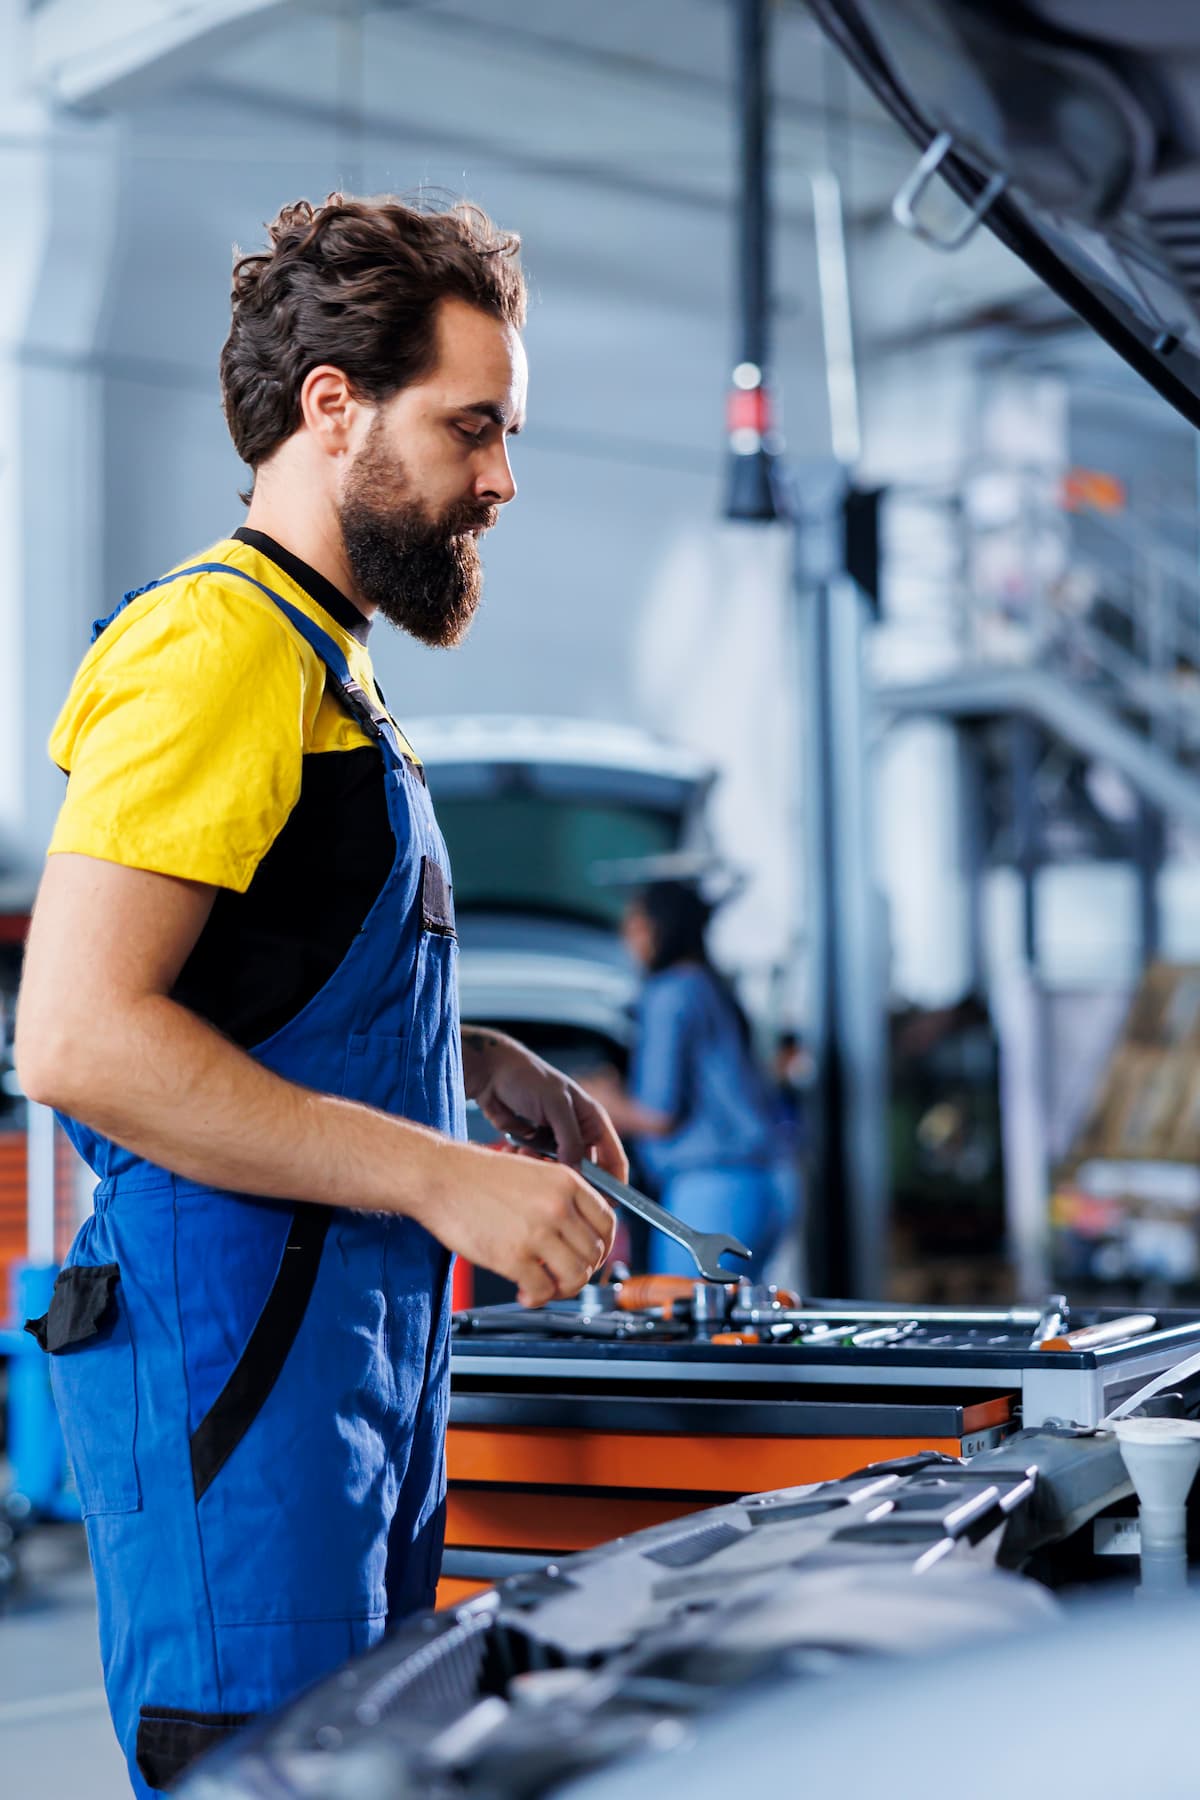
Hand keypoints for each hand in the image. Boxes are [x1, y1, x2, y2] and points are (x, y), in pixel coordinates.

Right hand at [419, 1139, 617, 1306]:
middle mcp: (558, 1206)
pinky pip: (543, 1290)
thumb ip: (559, 1199)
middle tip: (562, 1276)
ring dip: (563, 1289)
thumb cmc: (475, 1175)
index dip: (603, 1246)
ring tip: (544, 1286)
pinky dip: (537, 1297)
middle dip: (581, 1271)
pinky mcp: (513, 1257)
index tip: (591, 1257)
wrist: (438, 1176)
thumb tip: (576, 1235)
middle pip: (593, 1253)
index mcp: (566, 1182)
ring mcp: (537, 1232)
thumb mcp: (532, 1172)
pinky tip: (524, 1291)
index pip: (607, 1223)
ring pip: (576, 1276)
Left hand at [462, 1028, 627, 1180]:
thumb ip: (570, 1140)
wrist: (491, 1074)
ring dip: (547, 1171)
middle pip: (587, 1173)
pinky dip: (530, 1165)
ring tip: (528, 1153)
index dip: (616, 1185)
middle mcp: (579, 1133)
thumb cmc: (528, 1079)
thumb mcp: (556, 1105)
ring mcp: (557, 1142)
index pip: (614, 1160)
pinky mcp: (535, 1147)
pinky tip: (518, 1150)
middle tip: (556, 1184)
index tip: (607, 1208)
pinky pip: (540, 1168)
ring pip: (561, 1173)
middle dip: (573, 1180)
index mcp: (593, 1120)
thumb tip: (578, 1174)